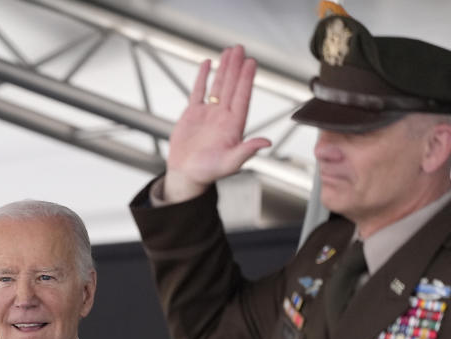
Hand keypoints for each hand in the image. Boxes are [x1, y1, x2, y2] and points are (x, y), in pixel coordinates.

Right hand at [164, 45, 271, 202]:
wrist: (186, 175)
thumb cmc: (208, 172)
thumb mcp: (230, 163)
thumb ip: (246, 151)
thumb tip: (266, 142)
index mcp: (234, 125)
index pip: (242, 97)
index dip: (246, 80)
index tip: (251, 62)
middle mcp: (223, 116)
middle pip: (232, 86)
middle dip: (236, 67)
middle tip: (241, 48)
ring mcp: (209, 113)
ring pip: (218, 85)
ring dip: (224, 68)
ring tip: (229, 51)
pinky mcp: (193, 114)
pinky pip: (198, 91)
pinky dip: (203, 77)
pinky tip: (207, 64)